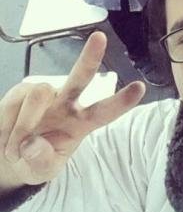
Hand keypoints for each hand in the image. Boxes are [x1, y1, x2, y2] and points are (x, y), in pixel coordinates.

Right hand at [0, 32, 144, 189]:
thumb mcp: (41, 172)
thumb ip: (41, 162)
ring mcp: (45, 95)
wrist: (6, 156)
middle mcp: (67, 103)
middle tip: (100, 38)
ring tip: (19, 142)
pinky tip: (9, 131)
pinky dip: (8, 123)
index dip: (122, 101)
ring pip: (40, 93)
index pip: (105, 111)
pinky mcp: (21, 91)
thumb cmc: (33, 160)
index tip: (139, 88)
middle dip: (90, 57)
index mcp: (81, 123)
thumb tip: (33, 145)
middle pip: (81, 77)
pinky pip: (15, 101)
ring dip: (25, 123)